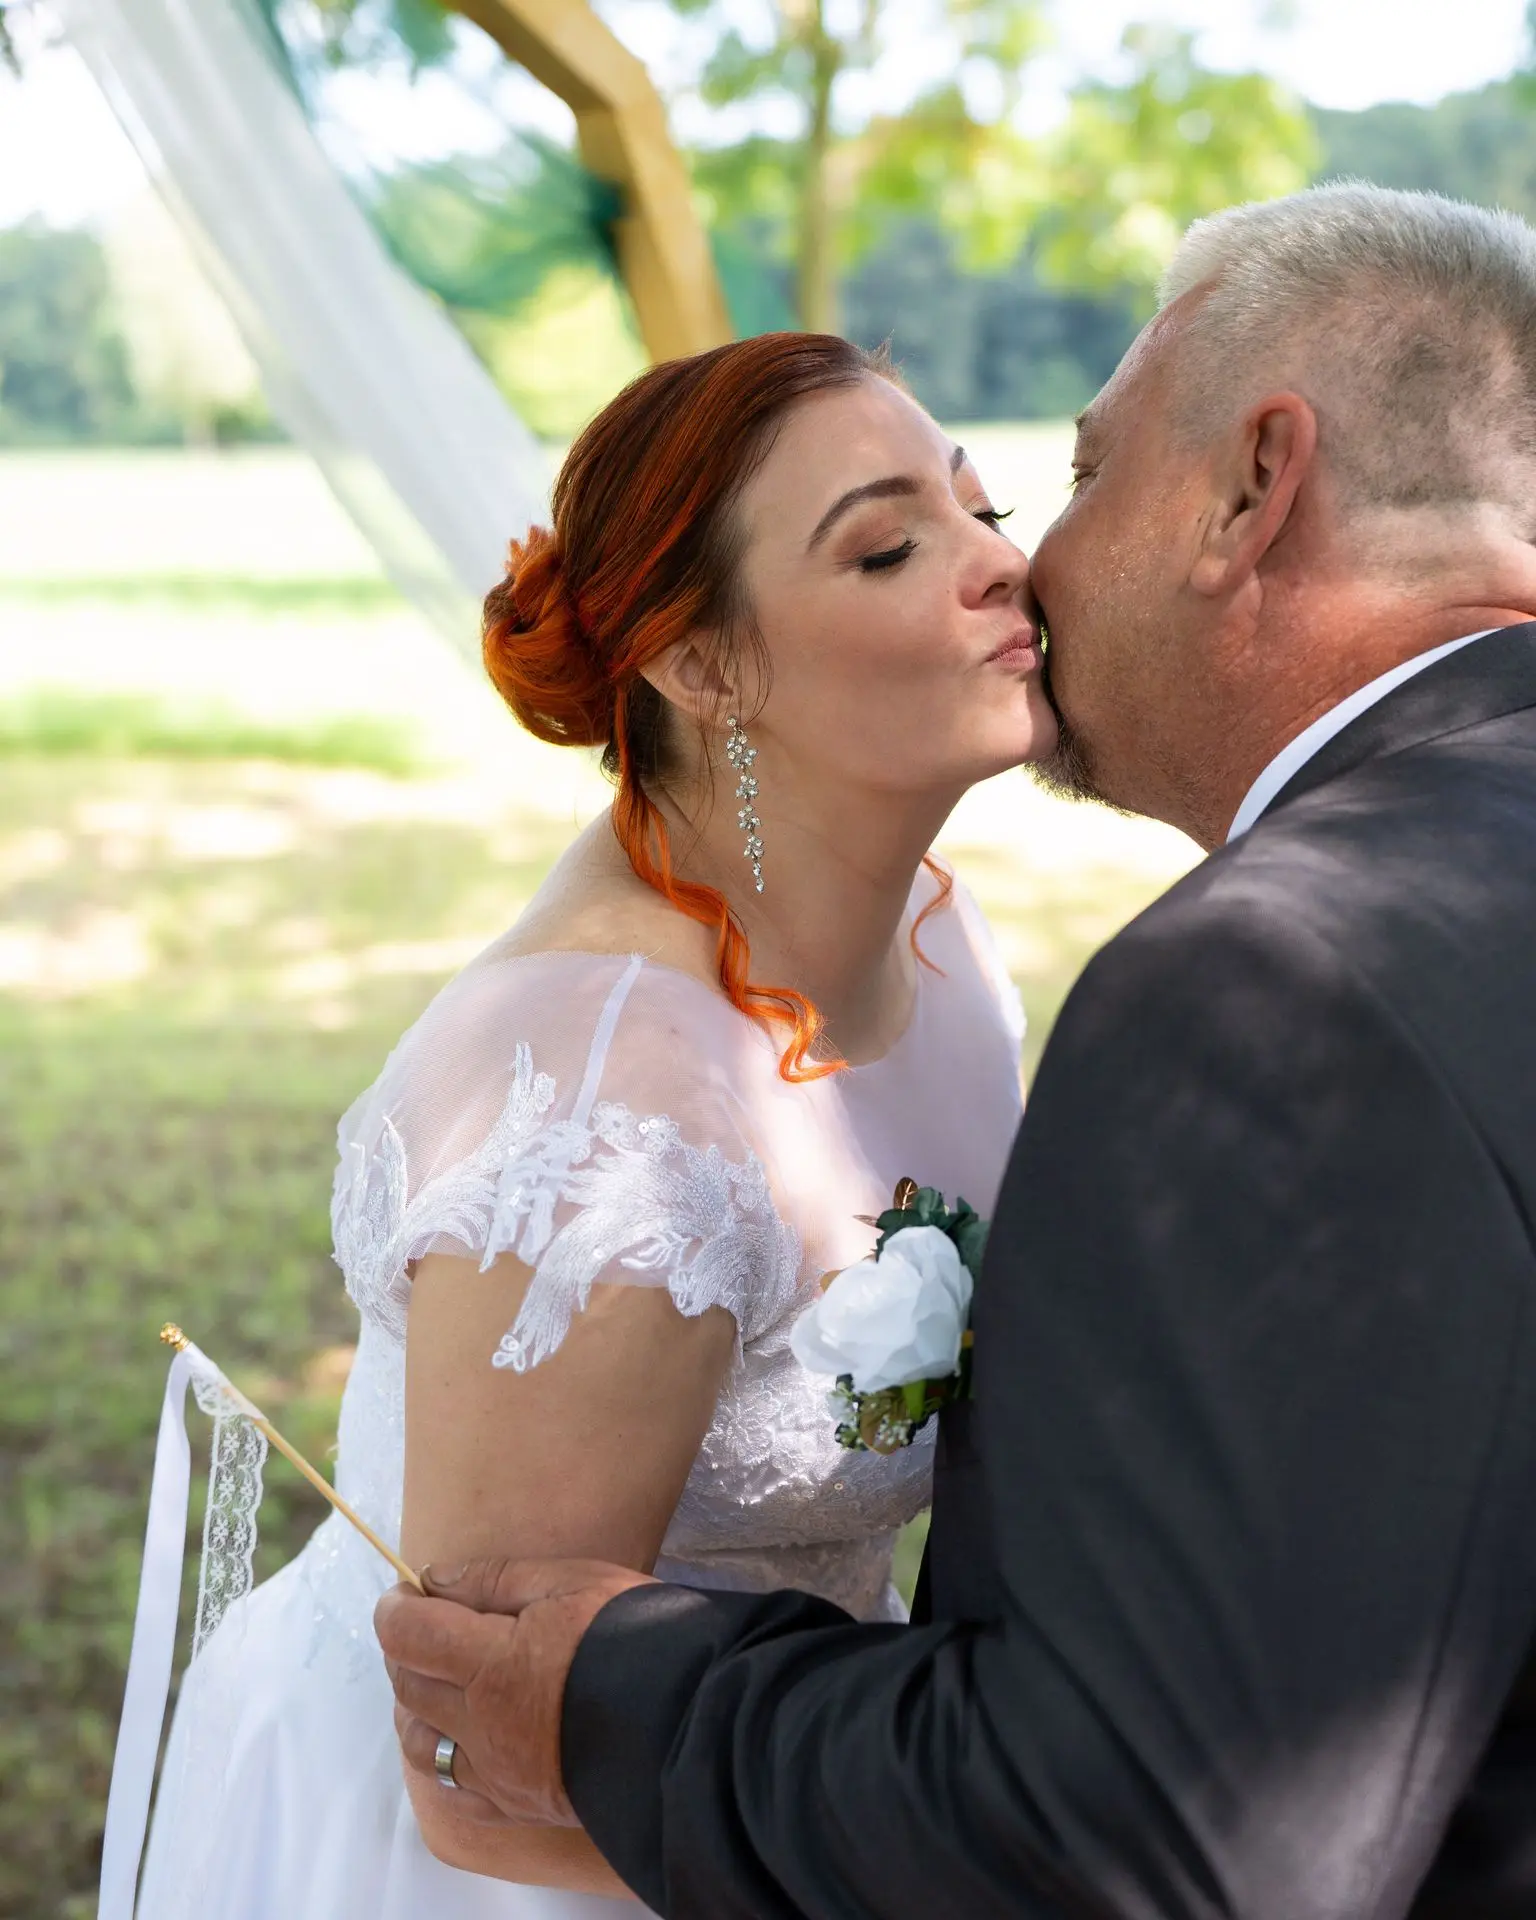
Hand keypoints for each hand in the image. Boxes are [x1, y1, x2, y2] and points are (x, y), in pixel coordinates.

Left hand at [375, 1558, 654, 1827]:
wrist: (692, 1723)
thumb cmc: (633, 1636)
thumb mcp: (572, 1582)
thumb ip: (497, 1580)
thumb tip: (436, 1581)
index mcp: (489, 1663)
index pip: (410, 1635)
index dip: (395, 1609)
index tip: (403, 1594)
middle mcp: (480, 1724)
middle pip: (409, 1688)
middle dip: (406, 1651)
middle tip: (425, 1627)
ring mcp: (496, 1773)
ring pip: (422, 1744)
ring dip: (417, 1707)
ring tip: (441, 1682)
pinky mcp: (517, 1806)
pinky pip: (453, 1790)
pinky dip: (443, 1757)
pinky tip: (461, 1739)